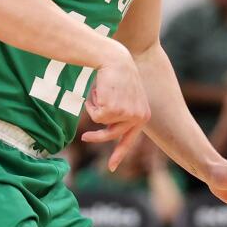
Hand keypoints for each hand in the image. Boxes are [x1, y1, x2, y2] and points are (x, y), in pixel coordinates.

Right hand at [79, 48, 150, 169]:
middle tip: (83, 138)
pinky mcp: (113, 110)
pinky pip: (95, 115)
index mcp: (143, 116)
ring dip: (94, 108)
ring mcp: (126, 115)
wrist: (115, 59)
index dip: (119, 153)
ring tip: (98, 93)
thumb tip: (108, 129)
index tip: (111, 168)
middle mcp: (138, 117)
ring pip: (100, 122)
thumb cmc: (117, 75)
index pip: (129, 139)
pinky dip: (92, 103)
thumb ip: (120, 114)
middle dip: (96, 137)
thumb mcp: (125, 97)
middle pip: (112, 135)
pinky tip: (99, 89)